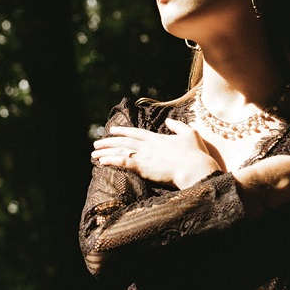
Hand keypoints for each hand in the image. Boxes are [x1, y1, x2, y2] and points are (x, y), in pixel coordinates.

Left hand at [91, 118, 220, 188]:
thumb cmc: (195, 154)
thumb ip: (178, 126)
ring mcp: (144, 156)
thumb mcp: (190, 134)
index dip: (122, 131)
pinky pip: (123, 163)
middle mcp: (148, 145)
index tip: (112, 130)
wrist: (195, 169)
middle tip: (97, 143)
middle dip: (109, 142)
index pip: (135, 132)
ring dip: (106, 152)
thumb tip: (169, 120)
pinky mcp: (143, 168)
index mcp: (157, 138)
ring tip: (94, 154)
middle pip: (124, 141)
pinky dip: (111, 161)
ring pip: (120, 151)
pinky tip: (102, 161)